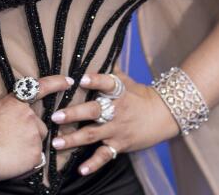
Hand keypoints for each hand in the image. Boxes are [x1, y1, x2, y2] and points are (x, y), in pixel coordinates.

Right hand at [0, 74, 72, 181]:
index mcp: (15, 103)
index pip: (41, 87)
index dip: (57, 82)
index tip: (70, 80)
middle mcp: (29, 117)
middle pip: (37, 122)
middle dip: (28, 128)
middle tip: (10, 137)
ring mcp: (34, 136)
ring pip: (39, 139)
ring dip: (30, 143)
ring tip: (11, 150)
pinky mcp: (35, 154)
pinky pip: (37, 156)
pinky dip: (29, 159)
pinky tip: (15, 161)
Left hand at [47, 69, 177, 176]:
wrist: (164, 115)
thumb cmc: (140, 94)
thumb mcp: (127, 79)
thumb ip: (109, 69)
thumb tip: (94, 49)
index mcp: (119, 92)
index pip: (108, 83)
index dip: (96, 80)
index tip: (82, 79)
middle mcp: (117, 111)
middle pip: (94, 111)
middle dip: (74, 114)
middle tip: (55, 116)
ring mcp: (117, 129)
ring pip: (93, 134)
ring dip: (74, 139)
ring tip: (56, 142)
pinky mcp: (120, 144)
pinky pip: (105, 155)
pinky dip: (94, 164)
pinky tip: (81, 169)